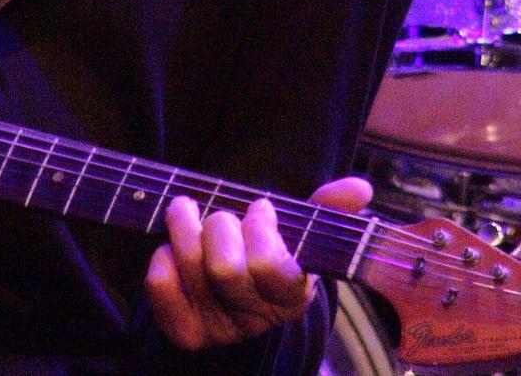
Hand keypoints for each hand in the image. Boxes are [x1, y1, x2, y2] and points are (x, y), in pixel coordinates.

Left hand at [144, 176, 372, 350]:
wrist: (236, 291)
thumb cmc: (270, 250)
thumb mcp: (301, 230)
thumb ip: (329, 208)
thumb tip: (359, 189)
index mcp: (292, 297)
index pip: (270, 267)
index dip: (259, 229)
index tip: (260, 209)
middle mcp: (256, 320)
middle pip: (225, 269)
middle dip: (218, 225)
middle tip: (220, 213)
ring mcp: (219, 329)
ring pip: (192, 271)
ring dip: (183, 228)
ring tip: (184, 210)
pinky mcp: (186, 332)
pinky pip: (162, 290)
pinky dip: (161, 259)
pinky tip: (170, 249)